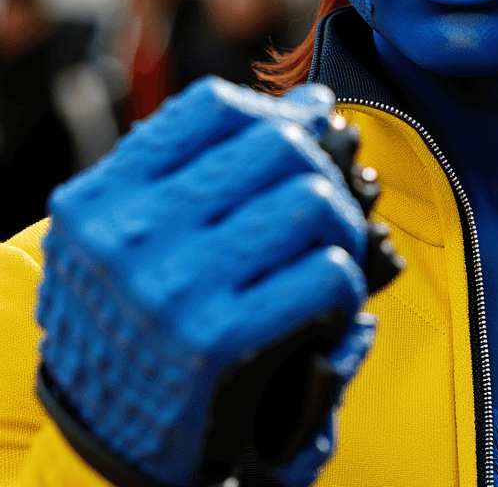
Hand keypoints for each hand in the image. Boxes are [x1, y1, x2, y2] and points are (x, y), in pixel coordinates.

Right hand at [37, 77, 372, 486]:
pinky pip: (325, 272)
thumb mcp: (126, 238)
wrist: (96, 446)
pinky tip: (333, 297)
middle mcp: (132, 233)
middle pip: (275, 145)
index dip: (276, 110)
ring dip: (343, 221)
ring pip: (311, 199)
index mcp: (104, 198)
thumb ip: (199, 170)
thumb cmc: (126, 324)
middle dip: (323, 163)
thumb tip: (311, 105)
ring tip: (335, 245)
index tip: (308, 126)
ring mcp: (174, 285)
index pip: (214, 107)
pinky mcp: (217, 339)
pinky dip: (347, 279)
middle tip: (330, 195)